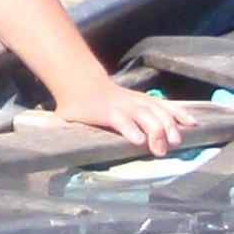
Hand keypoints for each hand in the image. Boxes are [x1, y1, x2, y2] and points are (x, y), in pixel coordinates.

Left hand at [51, 80, 185, 157]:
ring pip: (157, 110)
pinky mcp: (145, 101)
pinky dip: (180, 113)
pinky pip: (166, 106)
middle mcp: (122, 104)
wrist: (83, 83)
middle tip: (161, 150)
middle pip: (143, 115)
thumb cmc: (73, 107)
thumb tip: (40, 140)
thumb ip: (54, 130)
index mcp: (103, 110)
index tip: (137, 141)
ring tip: (178, 141)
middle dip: (154, 131)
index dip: (128, 128)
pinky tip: (193, 123)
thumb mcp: (60, 118)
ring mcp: (136, 101)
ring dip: (169, 125)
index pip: (118, 118)